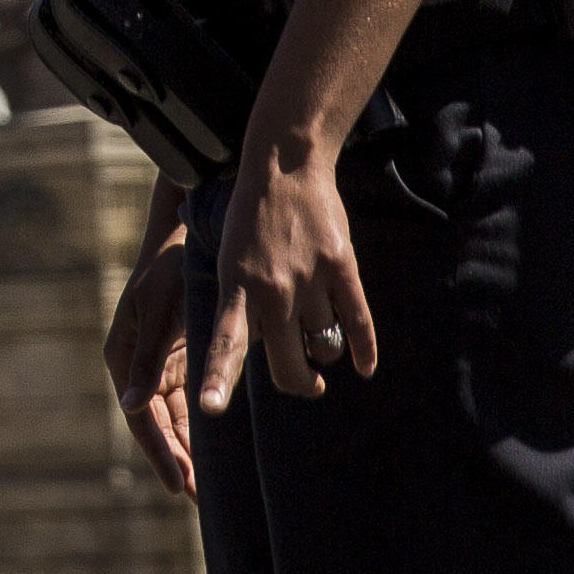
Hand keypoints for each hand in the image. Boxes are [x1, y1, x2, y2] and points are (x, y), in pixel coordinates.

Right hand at [101, 210, 197, 499]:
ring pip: (173, 419)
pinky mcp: (180, 358)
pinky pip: (187, 402)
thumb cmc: (169, 271)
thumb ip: (148, 364)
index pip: (140, 418)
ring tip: (209, 487)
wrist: (190, 234)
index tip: (181, 486)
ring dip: (189, 449)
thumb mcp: (159, 317)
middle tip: (200, 497)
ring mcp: (159, 363)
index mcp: (123, 356)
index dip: (160, 453)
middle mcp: (138, 365)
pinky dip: (198, 426)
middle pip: (157, 425)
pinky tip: (215, 452)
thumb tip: (132, 409)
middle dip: (177, 460)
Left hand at [190, 136, 372, 414]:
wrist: (284, 165)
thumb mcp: (230, 260)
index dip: (218, 380)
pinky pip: (358, 323)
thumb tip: (267, 351)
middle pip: (287, 366)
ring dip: (325, 353)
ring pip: (323, 346)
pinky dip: (364, 350)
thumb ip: (245, 306)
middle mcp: (272, 289)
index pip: (226, 343)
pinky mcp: (341, 266)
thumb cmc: (251, 218)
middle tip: (309, 383)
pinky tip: (365, 366)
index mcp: (237, 287)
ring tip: (322, 343)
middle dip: (301, 384)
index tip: (208, 408)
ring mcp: (308, 278)